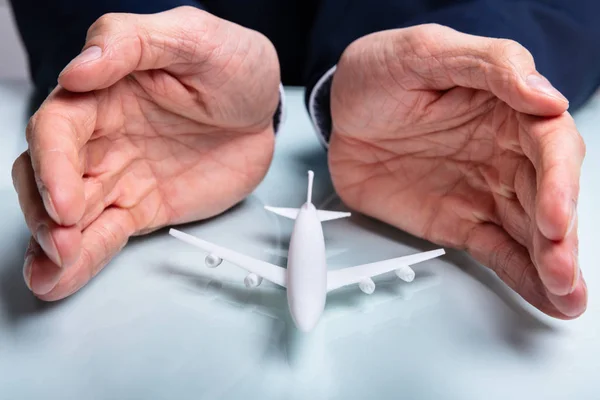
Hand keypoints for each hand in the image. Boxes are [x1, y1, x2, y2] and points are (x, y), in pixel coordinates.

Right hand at [12, 7, 279, 299]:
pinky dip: (86, 257)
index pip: (59, 129)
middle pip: (50, 174)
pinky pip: (107, 233)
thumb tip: (78, 71)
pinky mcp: (144, 206)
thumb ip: (131, 43)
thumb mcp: (192, 37)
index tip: (66, 198)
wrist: (266, 111)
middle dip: (46, 212)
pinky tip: (62, 277)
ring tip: (50, 273)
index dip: (53, 165)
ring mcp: (122, 175)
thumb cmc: (232, 66)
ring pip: (72, 213)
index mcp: (104, 92)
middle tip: (61, 241)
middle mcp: (103, 136)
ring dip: (55, 244)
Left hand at [328, 24, 585, 318]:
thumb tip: (545, 97)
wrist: (340, 113)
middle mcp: (504, 155)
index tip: (552, 217)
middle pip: (548, 197)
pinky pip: (494, 250)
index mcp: (507, 110)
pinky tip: (544, 296)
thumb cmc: (381, 74)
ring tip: (566, 297)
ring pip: (529, 232)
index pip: (551, 147)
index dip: (559, 184)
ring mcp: (483, 192)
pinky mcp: (458, 220)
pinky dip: (519, 274)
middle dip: (560, 238)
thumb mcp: (426, 51)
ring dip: (551, 266)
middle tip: (561, 269)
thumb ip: (489, 66)